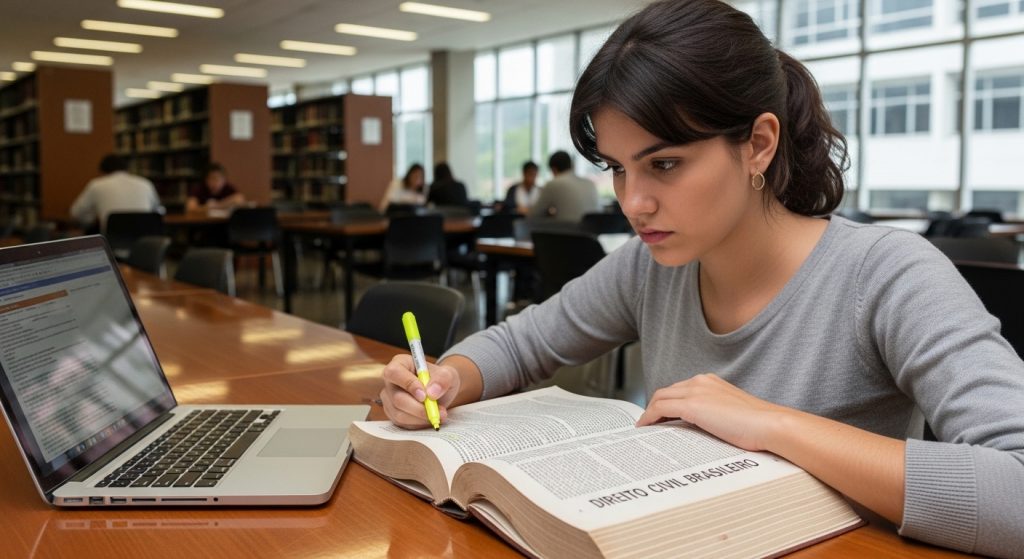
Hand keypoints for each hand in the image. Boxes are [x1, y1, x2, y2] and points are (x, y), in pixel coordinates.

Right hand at [379, 354, 460, 428]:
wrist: (440, 392)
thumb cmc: (440, 379)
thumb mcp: (447, 374)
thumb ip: (442, 380)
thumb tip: (432, 393)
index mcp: (399, 363)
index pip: (394, 373)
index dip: (408, 384)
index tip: (425, 395)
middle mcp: (390, 381)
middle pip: (397, 398)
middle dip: (418, 408)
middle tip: (437, 411)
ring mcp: (389, 398)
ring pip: (398, 413)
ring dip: (420, 418)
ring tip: (438, 415)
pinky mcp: (392, 413)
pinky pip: (401, 423)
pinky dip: (417, 424)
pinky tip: (429, 418)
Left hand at [636, 373, 789, 450]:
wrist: (771, 424)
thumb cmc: (760, 425)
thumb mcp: (733, 415)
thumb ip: (716, 414)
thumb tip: (704, 426)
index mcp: (712, 382)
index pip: (681, 389)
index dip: (668, 401)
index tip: (662, 414)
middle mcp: (701, 381)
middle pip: (666, 391)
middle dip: (655, 405)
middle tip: (648, 421)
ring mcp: (695, 391)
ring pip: (660, 397)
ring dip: (649, 411)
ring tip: (645, 426)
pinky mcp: (692, 405)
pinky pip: (659, 409)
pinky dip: (648, 417)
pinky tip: (645, 427)